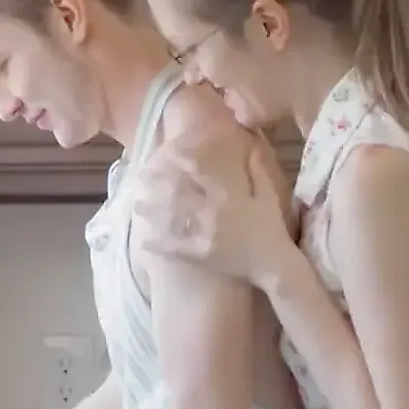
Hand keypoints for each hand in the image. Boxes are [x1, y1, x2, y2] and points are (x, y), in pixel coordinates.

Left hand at [131, 128, 295, 288]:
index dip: (182, 162)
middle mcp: (212, 213)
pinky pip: (175, 249)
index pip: (201, 174)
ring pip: (171, 220)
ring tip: (135, 204)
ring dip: (151, 212)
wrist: (273, 265)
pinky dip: (158, 244)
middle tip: (140, 175)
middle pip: (178, 194)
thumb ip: (257, 170)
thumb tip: (250, 144)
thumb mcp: (268, 195)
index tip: (168, 153)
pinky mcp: (200, 256)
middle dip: (158, 184)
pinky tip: (143, 239)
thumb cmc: (271, 229)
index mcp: (228, 196)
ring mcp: (204, 236)